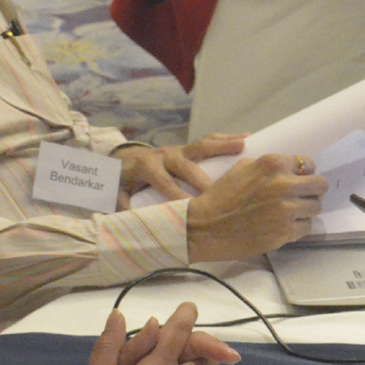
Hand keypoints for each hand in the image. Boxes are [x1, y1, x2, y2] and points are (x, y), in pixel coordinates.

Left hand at [115, 133, 244, 202]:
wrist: (122, 160)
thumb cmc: (124, 181)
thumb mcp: (117, 195)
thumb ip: (124, 208)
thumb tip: (136, 225)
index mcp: (147, 167)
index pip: (164, 182)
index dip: (176, 195)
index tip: (190, 208)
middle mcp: (165, 155)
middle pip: (187, 166)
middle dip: (203, 179)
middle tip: (222, 192)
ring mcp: (179, 149)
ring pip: (202, 146)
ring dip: (224, 146)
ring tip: (244, 146)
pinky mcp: (189, 148)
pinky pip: (209, 141)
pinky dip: (227, 139)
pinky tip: (246, 138)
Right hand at [184, 153, 328, 262]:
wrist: (205, 227)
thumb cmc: (221, 196)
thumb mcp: (242, 168)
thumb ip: (269, 166)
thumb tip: (290, 169)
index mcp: (273, 165)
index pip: (309, 164)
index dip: (305, 173)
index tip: (300, 180)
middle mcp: (284, 185)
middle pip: (321, 185)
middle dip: (314, 190)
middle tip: (303, 196)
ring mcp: (287, 210)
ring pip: (316, 207)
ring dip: (306, 210)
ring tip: (291, 212)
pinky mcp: (286, 232)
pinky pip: (306, 227)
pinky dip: (299, 226)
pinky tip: (285, 225)